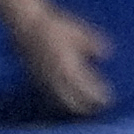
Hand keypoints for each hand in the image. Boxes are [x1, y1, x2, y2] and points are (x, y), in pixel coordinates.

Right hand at [8, 1, 114, 117]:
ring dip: (72, 106)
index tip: (109, 100)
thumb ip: (93, 44)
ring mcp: (44, 81)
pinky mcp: (35, 79)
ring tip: (83, 107)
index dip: (98, 98)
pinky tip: (66, 99)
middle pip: (72, 103)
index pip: (86, 90)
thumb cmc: (54, 26)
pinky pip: (49, 96)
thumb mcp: (78, 32)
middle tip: (97, 108)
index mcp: (68, 68)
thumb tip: (106, 55)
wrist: (24, 25)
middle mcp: (56, 78)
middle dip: (85, 108)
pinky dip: (60, 101)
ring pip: (60, 102)